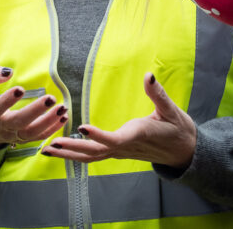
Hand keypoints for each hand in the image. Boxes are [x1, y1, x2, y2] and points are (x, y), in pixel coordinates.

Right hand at [0, 65, 66, 146]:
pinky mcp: (22, 139)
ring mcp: (12, 135)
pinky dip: (52, 129)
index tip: (21, 89)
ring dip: (48, 121)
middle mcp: (0, 126)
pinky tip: (64, 117)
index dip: (8, 100)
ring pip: (31, 132)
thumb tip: (8, 72)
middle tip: (51, 98)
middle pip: (18, 122)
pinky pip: (38, 137)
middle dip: (35, 111)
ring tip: (62, 108)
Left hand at [42, 73, 196, 169]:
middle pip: (95, 152)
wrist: (185, 152)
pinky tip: (62, 149)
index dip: (97, 135)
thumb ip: (158, 94)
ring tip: (47, 150)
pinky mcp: (119, 152)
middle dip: (71, 149)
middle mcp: (126, 147)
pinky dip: (77, 154)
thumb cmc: (179, 130)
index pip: (114, 139)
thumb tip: (149, 76)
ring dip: (69, 155)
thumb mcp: (172, 110)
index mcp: (137, 136)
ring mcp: (121, 152)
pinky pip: (95, 156)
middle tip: (49, 144)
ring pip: (92, 157)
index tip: (80, 128)